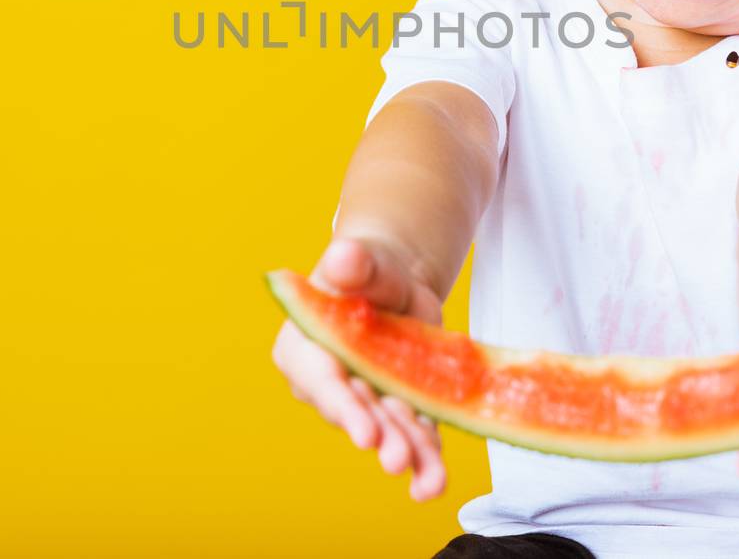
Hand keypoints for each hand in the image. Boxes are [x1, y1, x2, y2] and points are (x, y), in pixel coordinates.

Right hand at [270, 236, 448, 500]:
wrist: (398, 283)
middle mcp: (328, 382)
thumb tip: (344, 256)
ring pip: (387, 429)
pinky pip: (412, 434)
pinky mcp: (396, 410)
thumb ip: (355, 263)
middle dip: (379, 437)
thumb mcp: (364, 261)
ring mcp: (364, 400)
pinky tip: (434, 480)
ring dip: (408, 453)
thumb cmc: (370, 268)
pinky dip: (426, 457)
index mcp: (303, 345)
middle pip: (355, 412)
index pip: (321, 379)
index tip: (364, 433)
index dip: (342, 406)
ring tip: (430, 481)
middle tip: (398, 459)